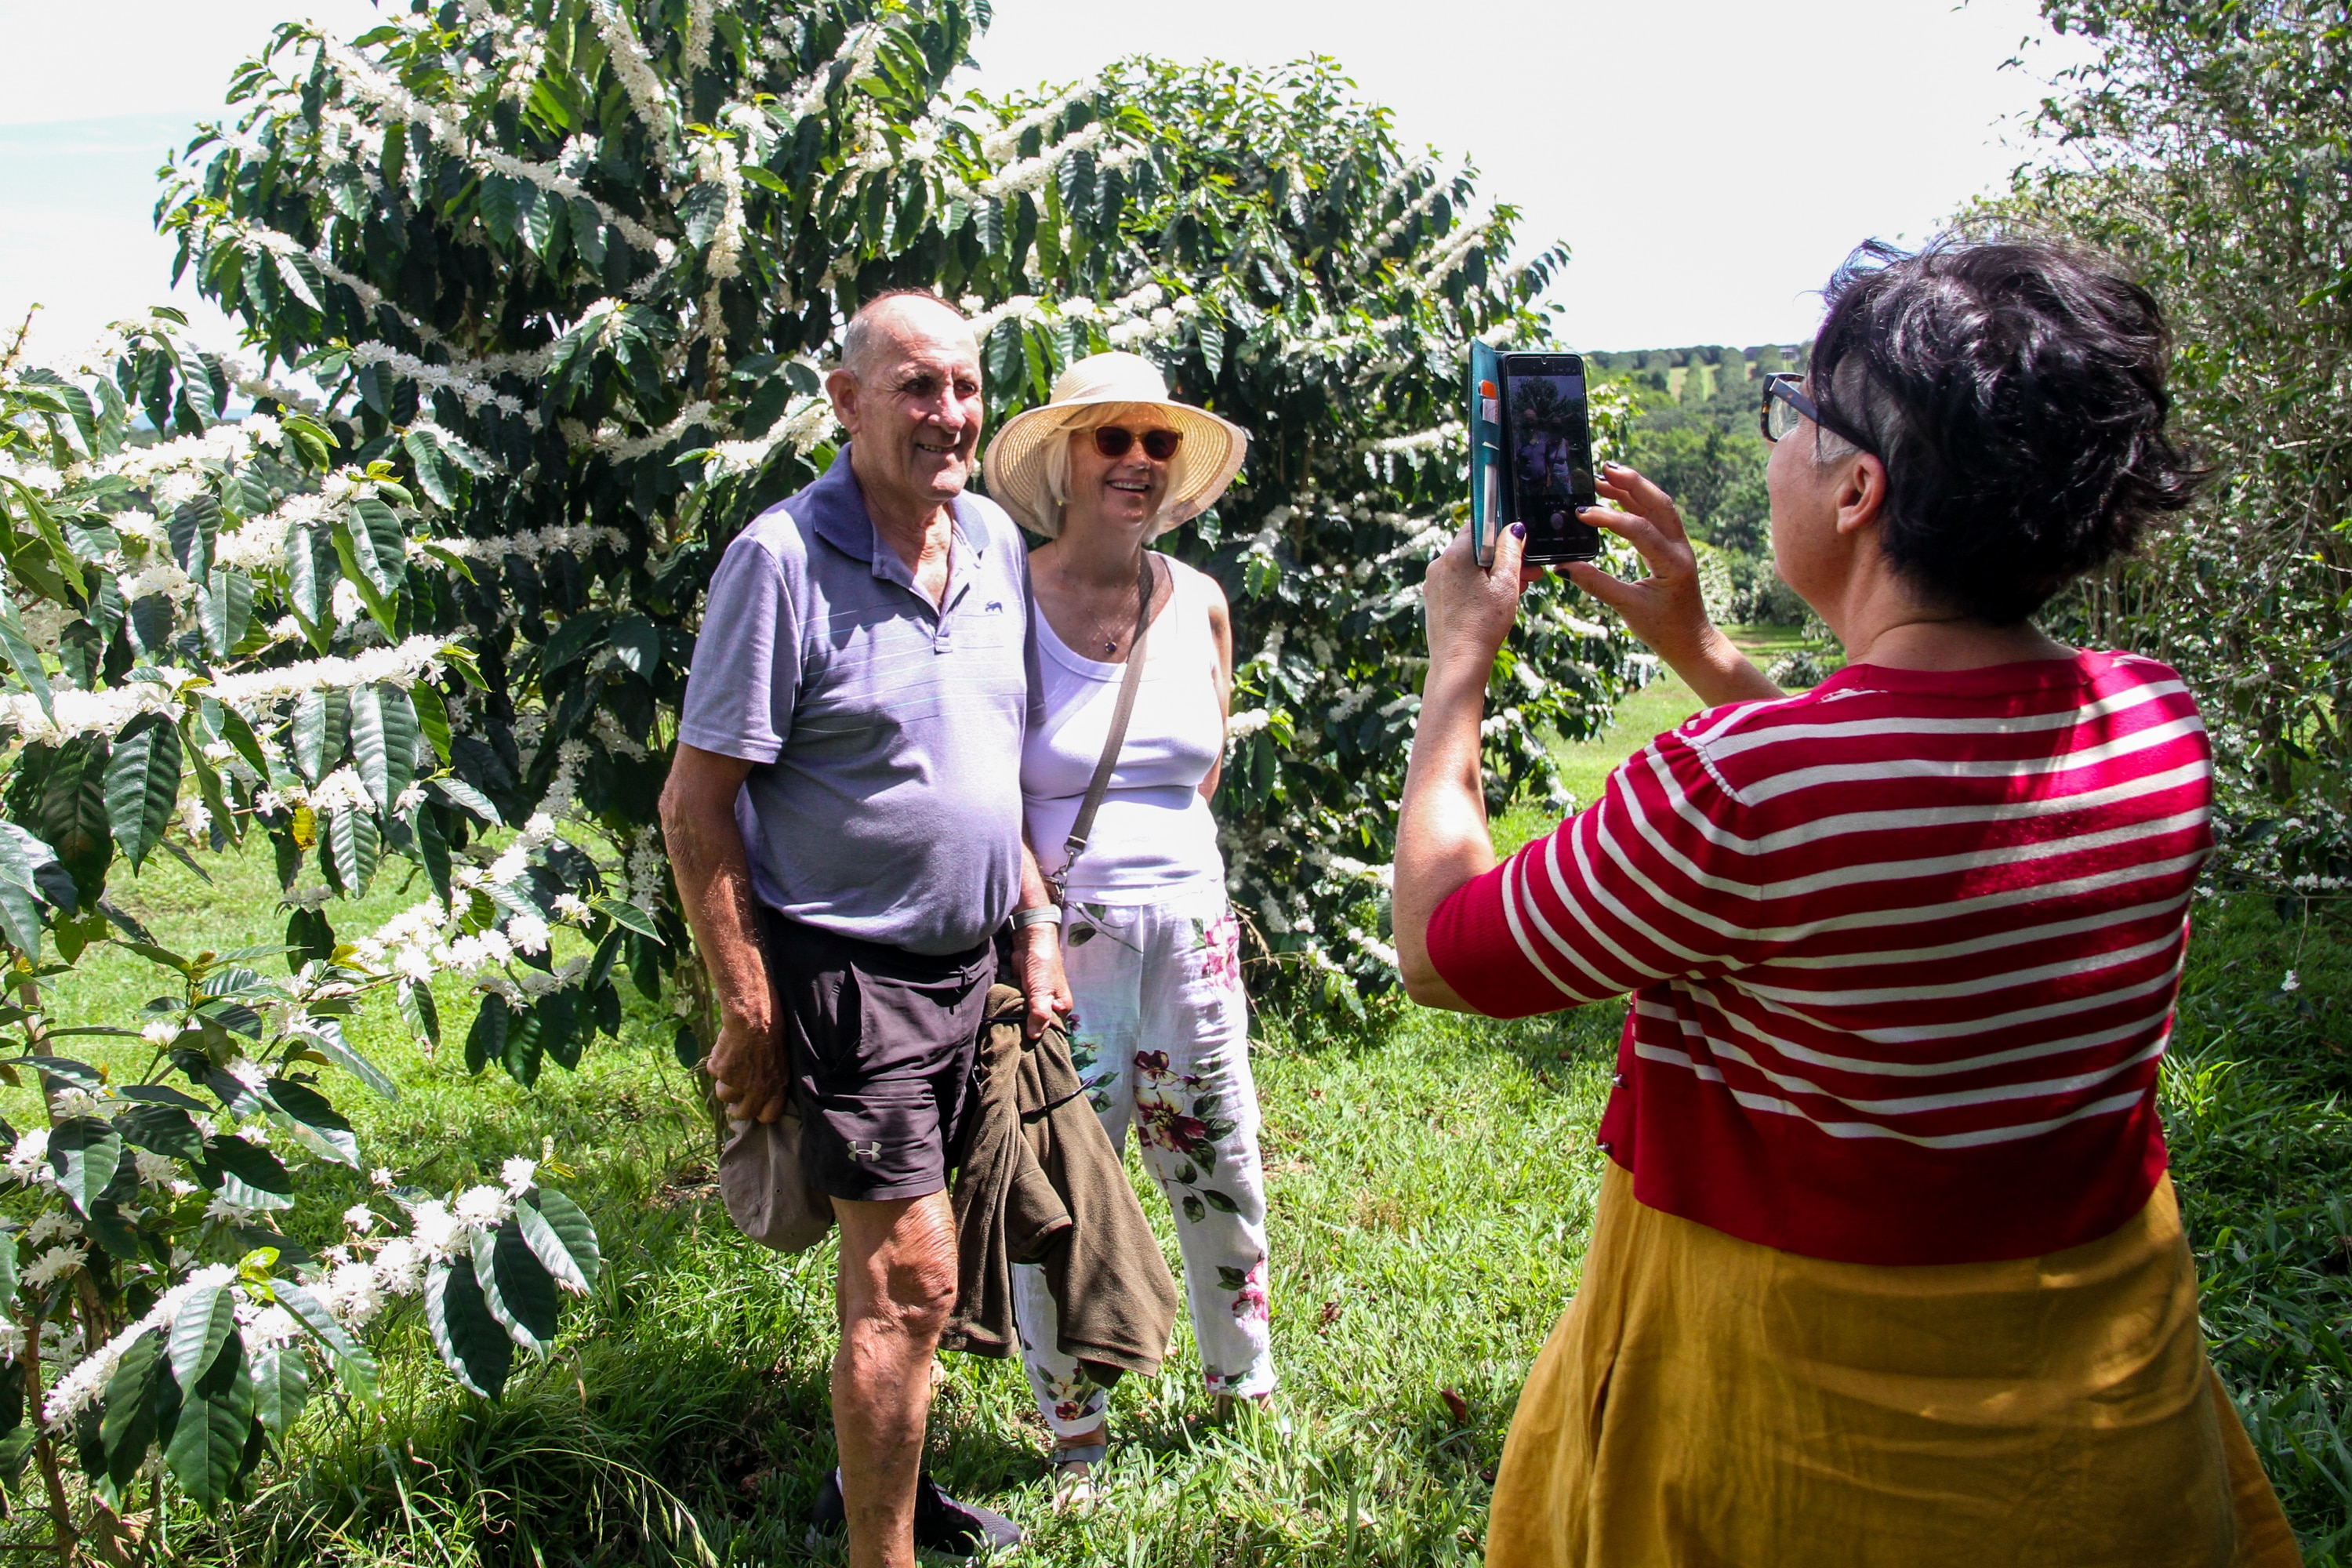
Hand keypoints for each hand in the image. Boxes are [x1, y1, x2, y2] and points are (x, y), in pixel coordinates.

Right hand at [707, 1012, 785, 1123]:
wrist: (753, 1018)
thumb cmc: (773, 1032)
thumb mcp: (782, 1060)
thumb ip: (773, 1079)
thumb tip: (763, 1090)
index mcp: (776, 1087)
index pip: (769, 1116)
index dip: (760, 1113)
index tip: (755, 1108)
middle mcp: (756, 1090)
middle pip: (742, 1113)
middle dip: (735, 1110)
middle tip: (732, 1104)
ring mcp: (736, 1082)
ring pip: (723, 1095)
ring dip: (724, 1085)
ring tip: (730, 1067)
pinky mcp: (721, 1071)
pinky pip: (714, 1072)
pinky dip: (717, 1062)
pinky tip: (726, 1049)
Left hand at [1018, 924, 1072, 1038]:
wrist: (1030, 943)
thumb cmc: (1042, 967)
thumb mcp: (1042, 993)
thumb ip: (1039, 1015)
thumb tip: (1034, 1036)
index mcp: (1061, 1008)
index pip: (1052, 1030)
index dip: (1040, 1038)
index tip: (1026, 1047)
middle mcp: (1051, 1006)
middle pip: (1038, 1024)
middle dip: (1027, 1029)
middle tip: (1014, 1041)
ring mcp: (1037, 1000)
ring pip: (1027, 1017)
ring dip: (1018, 1020)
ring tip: (1007, 1032)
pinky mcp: (1025, 994)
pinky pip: (1019, 1008)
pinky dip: (1012, 1011)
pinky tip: (1004, 1019)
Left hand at [1423, 516, 1539, 676]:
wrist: (1459, 662)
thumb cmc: (1484, 623)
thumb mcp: (1506, 584)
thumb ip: (1511, 551)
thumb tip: (1514, 529)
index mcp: (1456, 554)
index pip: (1479, 524)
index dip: (1502, 531)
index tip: (1520, 545)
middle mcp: (1440, 564)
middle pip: (1476, 548)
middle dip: (1504, 557)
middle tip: (1529, 571)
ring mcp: (1434, 583)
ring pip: (1469, 567)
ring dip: (1494, 573)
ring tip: (1519, 589)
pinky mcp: (1435, 599)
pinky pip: (1460, 583)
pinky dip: (1478, 587)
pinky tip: (1496, 602)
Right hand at [1558, 462, 1715, 666]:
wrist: (1691, 641)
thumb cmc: (1663, 629)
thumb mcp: (1627, 608)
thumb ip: (1596, 584)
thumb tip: (1564, 566)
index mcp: (1672, 563)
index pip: (1639, 529)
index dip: (1609, 518)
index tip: (1581, 514)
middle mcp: (1680, 548)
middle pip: (1659, 503)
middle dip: (1632, 484)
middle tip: (1604, 470)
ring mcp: (1679, 546)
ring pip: (1660, 506)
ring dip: (1635, 489)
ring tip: (1606, 477)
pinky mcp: (1673, 548)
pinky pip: (1657, 518)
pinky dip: (1638, 504)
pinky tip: (1619, 498)